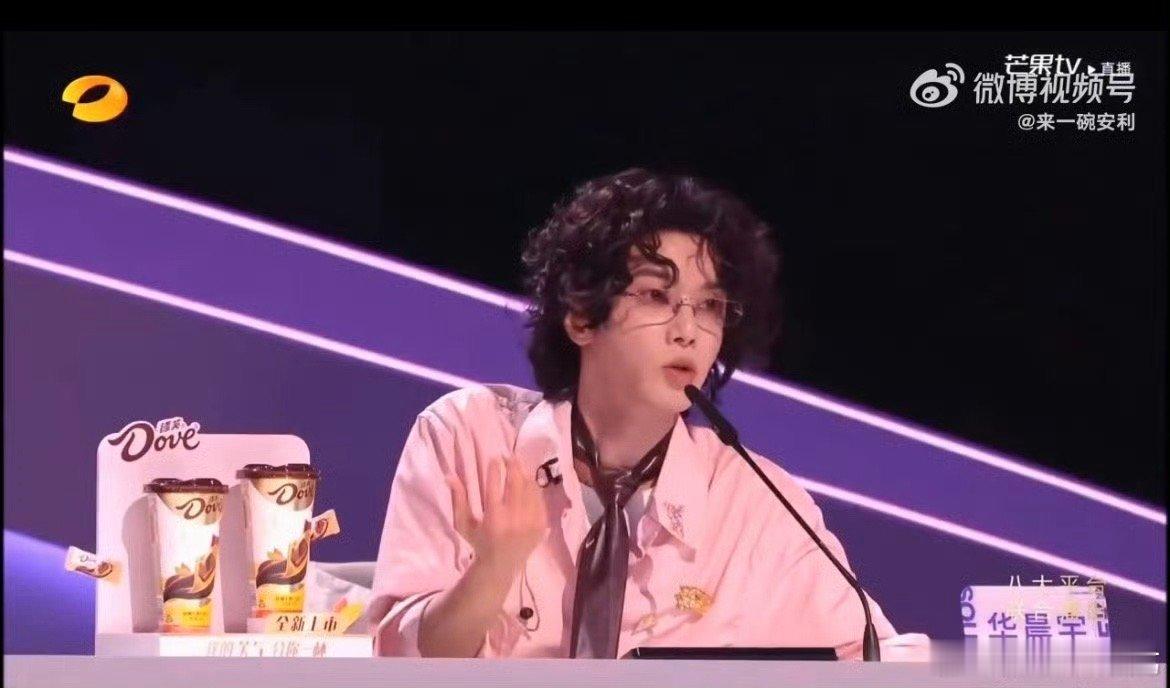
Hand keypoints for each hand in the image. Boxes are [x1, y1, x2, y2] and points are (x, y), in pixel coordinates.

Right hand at [446, 458, 547, 572]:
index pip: (495, 486)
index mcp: (494, 518)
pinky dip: (534, 489)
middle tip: (509, 456)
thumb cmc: (479, 542)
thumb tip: (449, 475)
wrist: (501, 566)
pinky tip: (528, 482)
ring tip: (519, 466)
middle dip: (513, 465)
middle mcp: (514, 519)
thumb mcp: (464, 524)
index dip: (495, 468)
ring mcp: (530, 522)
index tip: (494, 458)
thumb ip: (458, 499)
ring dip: (525, 474)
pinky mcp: (541, 525)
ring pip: (531, 489)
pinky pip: (539, 500)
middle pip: (516, 483)